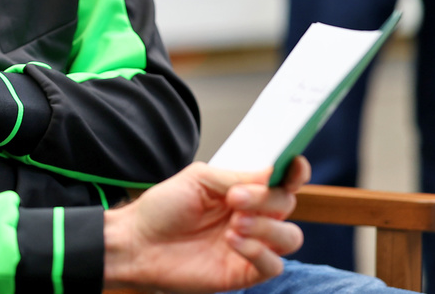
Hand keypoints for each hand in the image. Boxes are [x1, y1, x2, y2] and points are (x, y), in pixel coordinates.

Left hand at [102, 157, 309, 291]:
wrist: (139, 242)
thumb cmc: (163, 209)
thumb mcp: (199, 180)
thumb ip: (236, 176)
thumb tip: (271, 172)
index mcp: (244, 191)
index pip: (281, 181)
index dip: (295, 171)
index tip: (294, 163)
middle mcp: (253, 216)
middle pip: (287, 204)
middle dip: (266, 198)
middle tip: (235, 198)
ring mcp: (252, 244)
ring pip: (290, 237)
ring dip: (266, 226)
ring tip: (234, 223)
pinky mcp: (245, 272)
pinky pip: (273, 265)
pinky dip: (258, 251)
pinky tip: (232, 241)